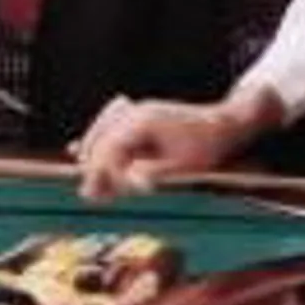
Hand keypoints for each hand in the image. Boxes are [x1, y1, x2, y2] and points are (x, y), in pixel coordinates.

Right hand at [72, 86, 283, 201]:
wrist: (224, 124)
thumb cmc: (205, 147)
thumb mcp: (180, 166)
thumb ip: (151, 173)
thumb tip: (128, 181)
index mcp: (143, 122)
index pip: (111, 148)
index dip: (104, 173)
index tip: (101, 194)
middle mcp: (136, 111)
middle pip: (102, 139)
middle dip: (94, 167)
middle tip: (88, 194)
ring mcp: (137, 110)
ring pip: (102, 130)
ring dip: (93, 154)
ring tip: (87, 179)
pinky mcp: (140, 114)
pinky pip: (110, 125)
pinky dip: (99, 139)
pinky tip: (81, 148)